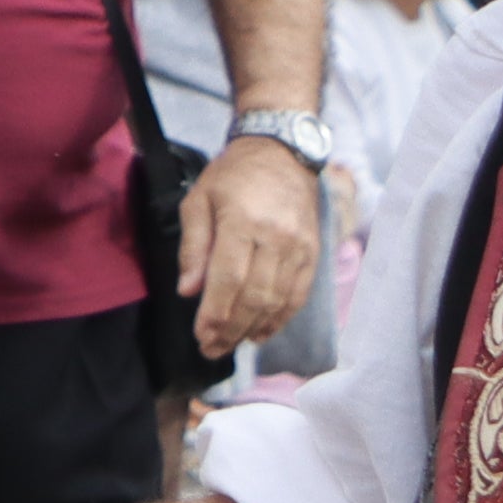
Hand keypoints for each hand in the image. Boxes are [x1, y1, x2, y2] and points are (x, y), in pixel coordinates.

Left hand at [184, 132, 322, 352]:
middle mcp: (277, 237)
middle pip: (255, 295)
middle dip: (232, 328)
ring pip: (279, 299)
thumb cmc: (232, 176)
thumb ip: (193, 247)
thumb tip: (188, 291)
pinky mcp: (314, 252)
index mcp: (243, 221)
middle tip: (212, 349)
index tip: (202, 337)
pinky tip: (262, 331)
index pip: (229, 278)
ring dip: (254, 328)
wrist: (282, 152)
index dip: (215, 313)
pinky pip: (299, 294)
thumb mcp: (198, 201)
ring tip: (232, 344)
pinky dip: (281, 317)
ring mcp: (300, 246)